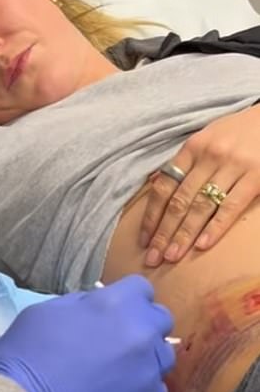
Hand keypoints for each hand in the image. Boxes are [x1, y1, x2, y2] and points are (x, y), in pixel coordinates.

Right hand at [0, 275, 174, 391]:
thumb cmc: (24, 358)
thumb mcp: (42, 313)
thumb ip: (79, 305)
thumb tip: (94, 309)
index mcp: (115, 305)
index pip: (141, 288)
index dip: (126, 298)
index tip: (112, 311)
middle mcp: (141, 334)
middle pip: (160, 320)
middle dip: (141, 325)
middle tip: (113, 341)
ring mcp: (148, 373)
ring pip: (161, 357)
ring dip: (143, 359)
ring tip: (112, 374)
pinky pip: (154, 391)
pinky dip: (137, 391)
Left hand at [140, 103, 259, 266]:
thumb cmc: (236, 133)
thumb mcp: (205, 138)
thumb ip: (183, 163)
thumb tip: (154, 183)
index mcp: (191, 148)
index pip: (164, 187)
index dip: (151, 216)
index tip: (143, 240)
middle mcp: (209, 156)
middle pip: (179, 202)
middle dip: (163, 233)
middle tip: (152, 257)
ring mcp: (233, 166)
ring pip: (201, 207)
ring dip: (184, 235)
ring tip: (171, 257)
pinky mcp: (256, 176)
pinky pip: (231, 206)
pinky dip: (215, 227)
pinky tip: (202, 245)